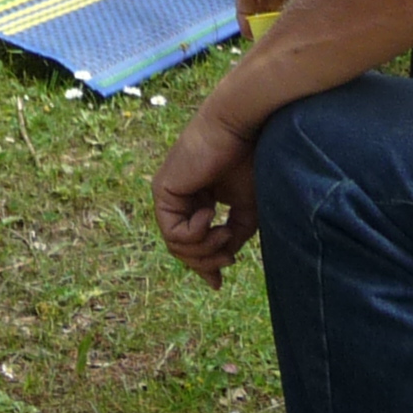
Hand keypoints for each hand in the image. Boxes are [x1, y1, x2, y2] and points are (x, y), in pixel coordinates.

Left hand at [152, 107, 261, 285]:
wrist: (241, 129)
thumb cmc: (249, 161)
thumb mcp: (247, 209)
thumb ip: (234, 234)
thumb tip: (223, 261)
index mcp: (197, 199)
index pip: (191, 242)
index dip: (204, 265)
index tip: (218, 283)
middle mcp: (179, 198)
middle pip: (181, 248)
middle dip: (205, 262)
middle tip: (228, 259)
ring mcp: (168, 194)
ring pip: (176, 246)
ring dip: (204, 250)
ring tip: (224, 236)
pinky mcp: (162, 191)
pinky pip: (173, 233)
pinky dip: (195, 234)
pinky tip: (210, 215)